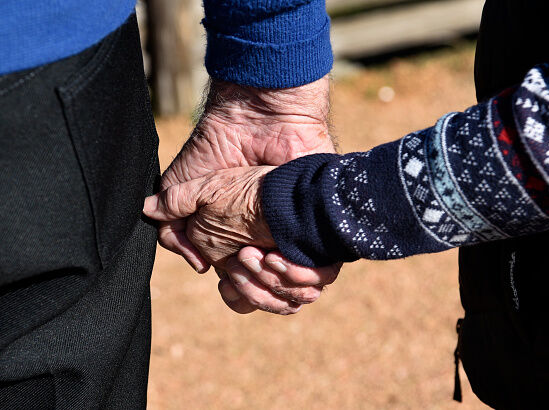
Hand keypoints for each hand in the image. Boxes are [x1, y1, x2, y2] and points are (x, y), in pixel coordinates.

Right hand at [158, 76, 334, 272]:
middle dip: (251, 289)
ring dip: (271, 285)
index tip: (221, 275)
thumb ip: (174, 228)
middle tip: (241, 259)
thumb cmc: (217, 150)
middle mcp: (268, 244)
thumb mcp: (184, 189)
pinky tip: (276, 255)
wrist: (255, 121)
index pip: (242, 288)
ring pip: (294, 291)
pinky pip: (321, 274)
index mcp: (239, 240)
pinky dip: (300, 277)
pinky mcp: (321, 229)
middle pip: (267, 295)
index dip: (234, 291)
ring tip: (255, 255)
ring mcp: (295, 239)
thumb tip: (197, 266)